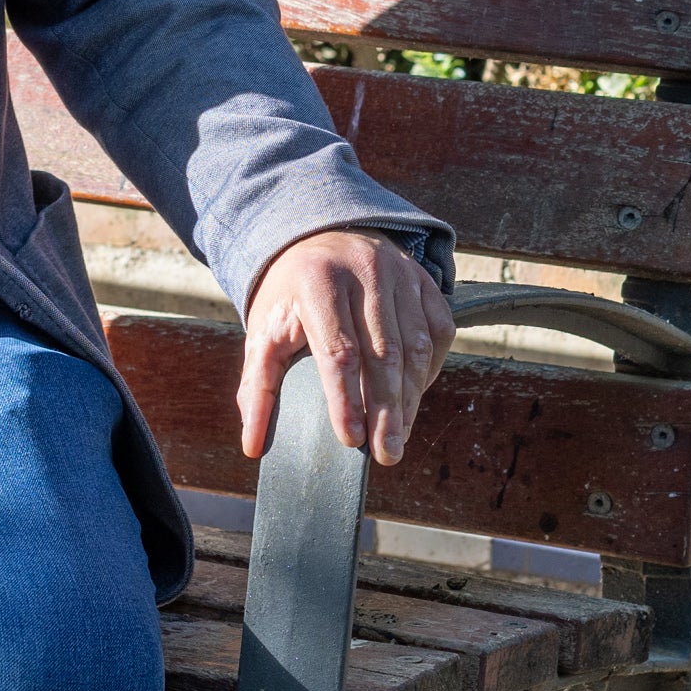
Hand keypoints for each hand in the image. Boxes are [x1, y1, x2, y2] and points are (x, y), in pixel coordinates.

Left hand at [239, 229, 456, 465]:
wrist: (321, 236)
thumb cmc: (291, 294)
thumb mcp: (265, 331)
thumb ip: (258, 387)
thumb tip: (253, 445)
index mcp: (318, 281)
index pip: (338, 350)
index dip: (345, 399)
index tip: (351, 440)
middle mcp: (364, 271)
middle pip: (382, 353)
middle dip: (386, 410)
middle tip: (387, 453)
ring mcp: (399, 272)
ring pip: (415, 346)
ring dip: (410, 398)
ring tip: (400, 435)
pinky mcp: (423, 279)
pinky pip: (438, 330)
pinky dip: (428, 370)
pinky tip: (413, 397)